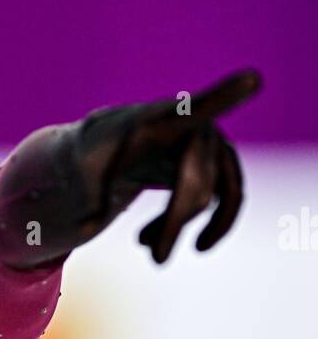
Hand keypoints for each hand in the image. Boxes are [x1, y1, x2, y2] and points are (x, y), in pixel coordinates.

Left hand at [62, 68, 262, 262]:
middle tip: (155, 258)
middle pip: (197, 183)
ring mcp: (214, 145)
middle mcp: (198, 127)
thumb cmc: (100, 151)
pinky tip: (157, 238)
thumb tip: (86, 230)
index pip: (196, 108)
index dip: (225, 96)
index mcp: (163, 118)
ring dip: (180, 226)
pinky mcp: (221, 165)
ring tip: (144, 245)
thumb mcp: (87, 166)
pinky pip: (224, 203)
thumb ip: (92, 194)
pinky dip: (200, 227)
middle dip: (175, 223)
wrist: (115, 143)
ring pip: (212, 198)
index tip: (251, 79)